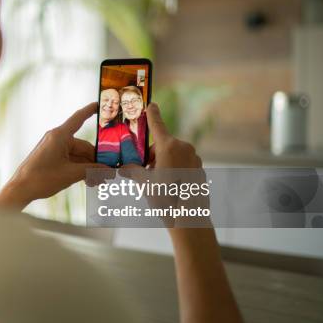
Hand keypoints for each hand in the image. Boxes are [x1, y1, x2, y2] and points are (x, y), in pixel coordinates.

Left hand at [0, 103, 106, 211]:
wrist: (21, 189)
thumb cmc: (41, 178)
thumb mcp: (71, 174)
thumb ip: (92, 171)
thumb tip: (108, 171)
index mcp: (60, 136)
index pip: (79, 118)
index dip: (90, 110)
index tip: (100, 104)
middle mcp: (57, 139)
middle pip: (83, 146)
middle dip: (96, 160)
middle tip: (108, 173)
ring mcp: (54, 149)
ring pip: (78, 156)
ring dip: (88, 168)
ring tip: (98, 181)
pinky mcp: (52, 158)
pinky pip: (70, 160)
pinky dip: (79, 169)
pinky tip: (88, 181)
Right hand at [119, 103, 207, 226]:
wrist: (189, 218)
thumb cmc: (165, 198)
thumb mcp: (144, 184)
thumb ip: (132, 172)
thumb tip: (123, 169)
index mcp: (168, 147)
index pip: (157, 124)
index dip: (152, 113)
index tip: (151, 104)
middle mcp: (183, 148)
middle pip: (162, 145)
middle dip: (152, 156)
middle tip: (144, 172)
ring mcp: (194, 158)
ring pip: (172, 156)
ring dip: (163, 164)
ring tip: (157, 184)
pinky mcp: (199, 169)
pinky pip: (183, 164)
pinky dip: (174, 171)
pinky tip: (170, 187)